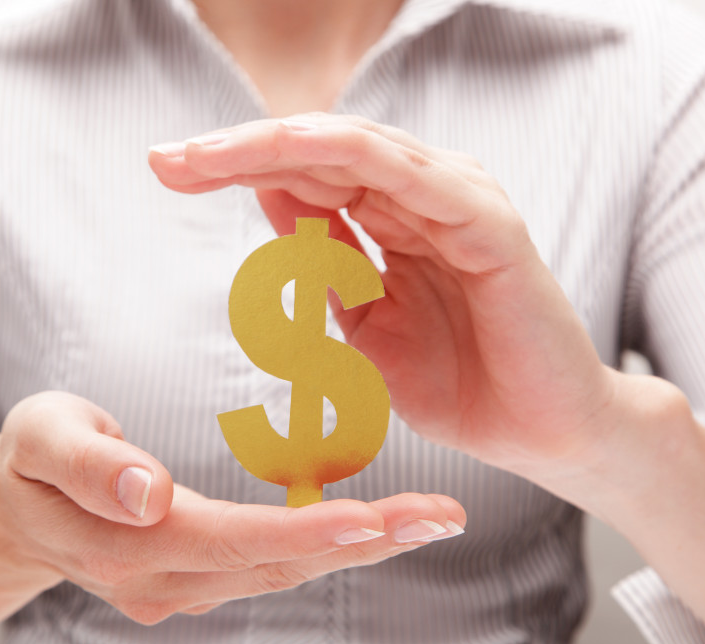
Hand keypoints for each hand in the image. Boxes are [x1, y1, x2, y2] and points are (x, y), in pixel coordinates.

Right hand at [0, 391, 465, 623]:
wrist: (19, 507)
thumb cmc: (33, 459)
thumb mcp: (40, 437)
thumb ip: (89, 465)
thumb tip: (149, 492)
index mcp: (126, 542)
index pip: (228, 541)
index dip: (301, 532)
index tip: (371, 519)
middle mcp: (162, 581)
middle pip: (273, 564)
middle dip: (362, 544)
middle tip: (441, 517)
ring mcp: (181, 588)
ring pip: (282, 572)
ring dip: (359, 549)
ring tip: (429, 519)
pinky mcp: (198, 579)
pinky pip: (271, 566)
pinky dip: (327, 547)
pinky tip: (377, 528)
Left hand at [149, 114, 616, 472]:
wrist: (540, 435)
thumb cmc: (459, 386)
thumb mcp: (365, 326)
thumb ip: (326, 266)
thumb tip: (272, 208)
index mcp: (395, 218)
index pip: (306, 174)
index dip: (235, 169)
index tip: (168, 174)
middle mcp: (424, 197)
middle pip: (317, 154)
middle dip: (235, 153)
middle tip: (164, 159)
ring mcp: (458, 203)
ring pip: (353, 150)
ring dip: (272, 146)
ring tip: (202, 155)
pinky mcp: (488, 223)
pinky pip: (409, 176)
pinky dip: (347, 158)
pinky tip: (288, 151)